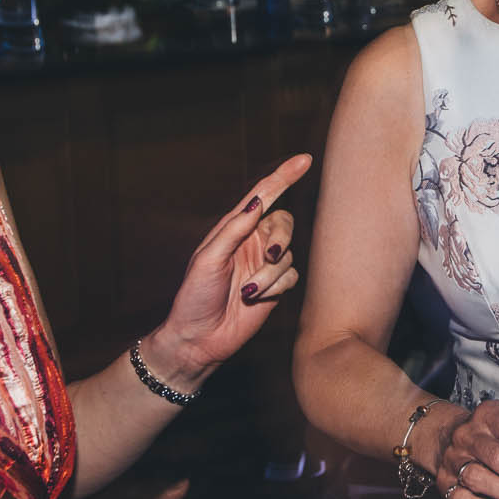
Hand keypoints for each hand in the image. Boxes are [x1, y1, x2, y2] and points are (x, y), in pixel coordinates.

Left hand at [145, 154, 311, 384]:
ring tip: (248, 292)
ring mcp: (264, 264)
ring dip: (270, 274)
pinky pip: (291, 275)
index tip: (304, 160)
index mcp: (233, 228)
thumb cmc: (195, 296)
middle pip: (284, 223)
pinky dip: (276, 287)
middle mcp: (251, 242)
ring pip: (289, 253)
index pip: (263, 196)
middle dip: (280, 238)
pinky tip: (257, 300)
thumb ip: (234, 230)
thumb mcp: (208, 259)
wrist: (199, 338)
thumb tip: (257, 202)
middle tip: (268, 255)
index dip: (284, 177)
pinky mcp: (275, 286)